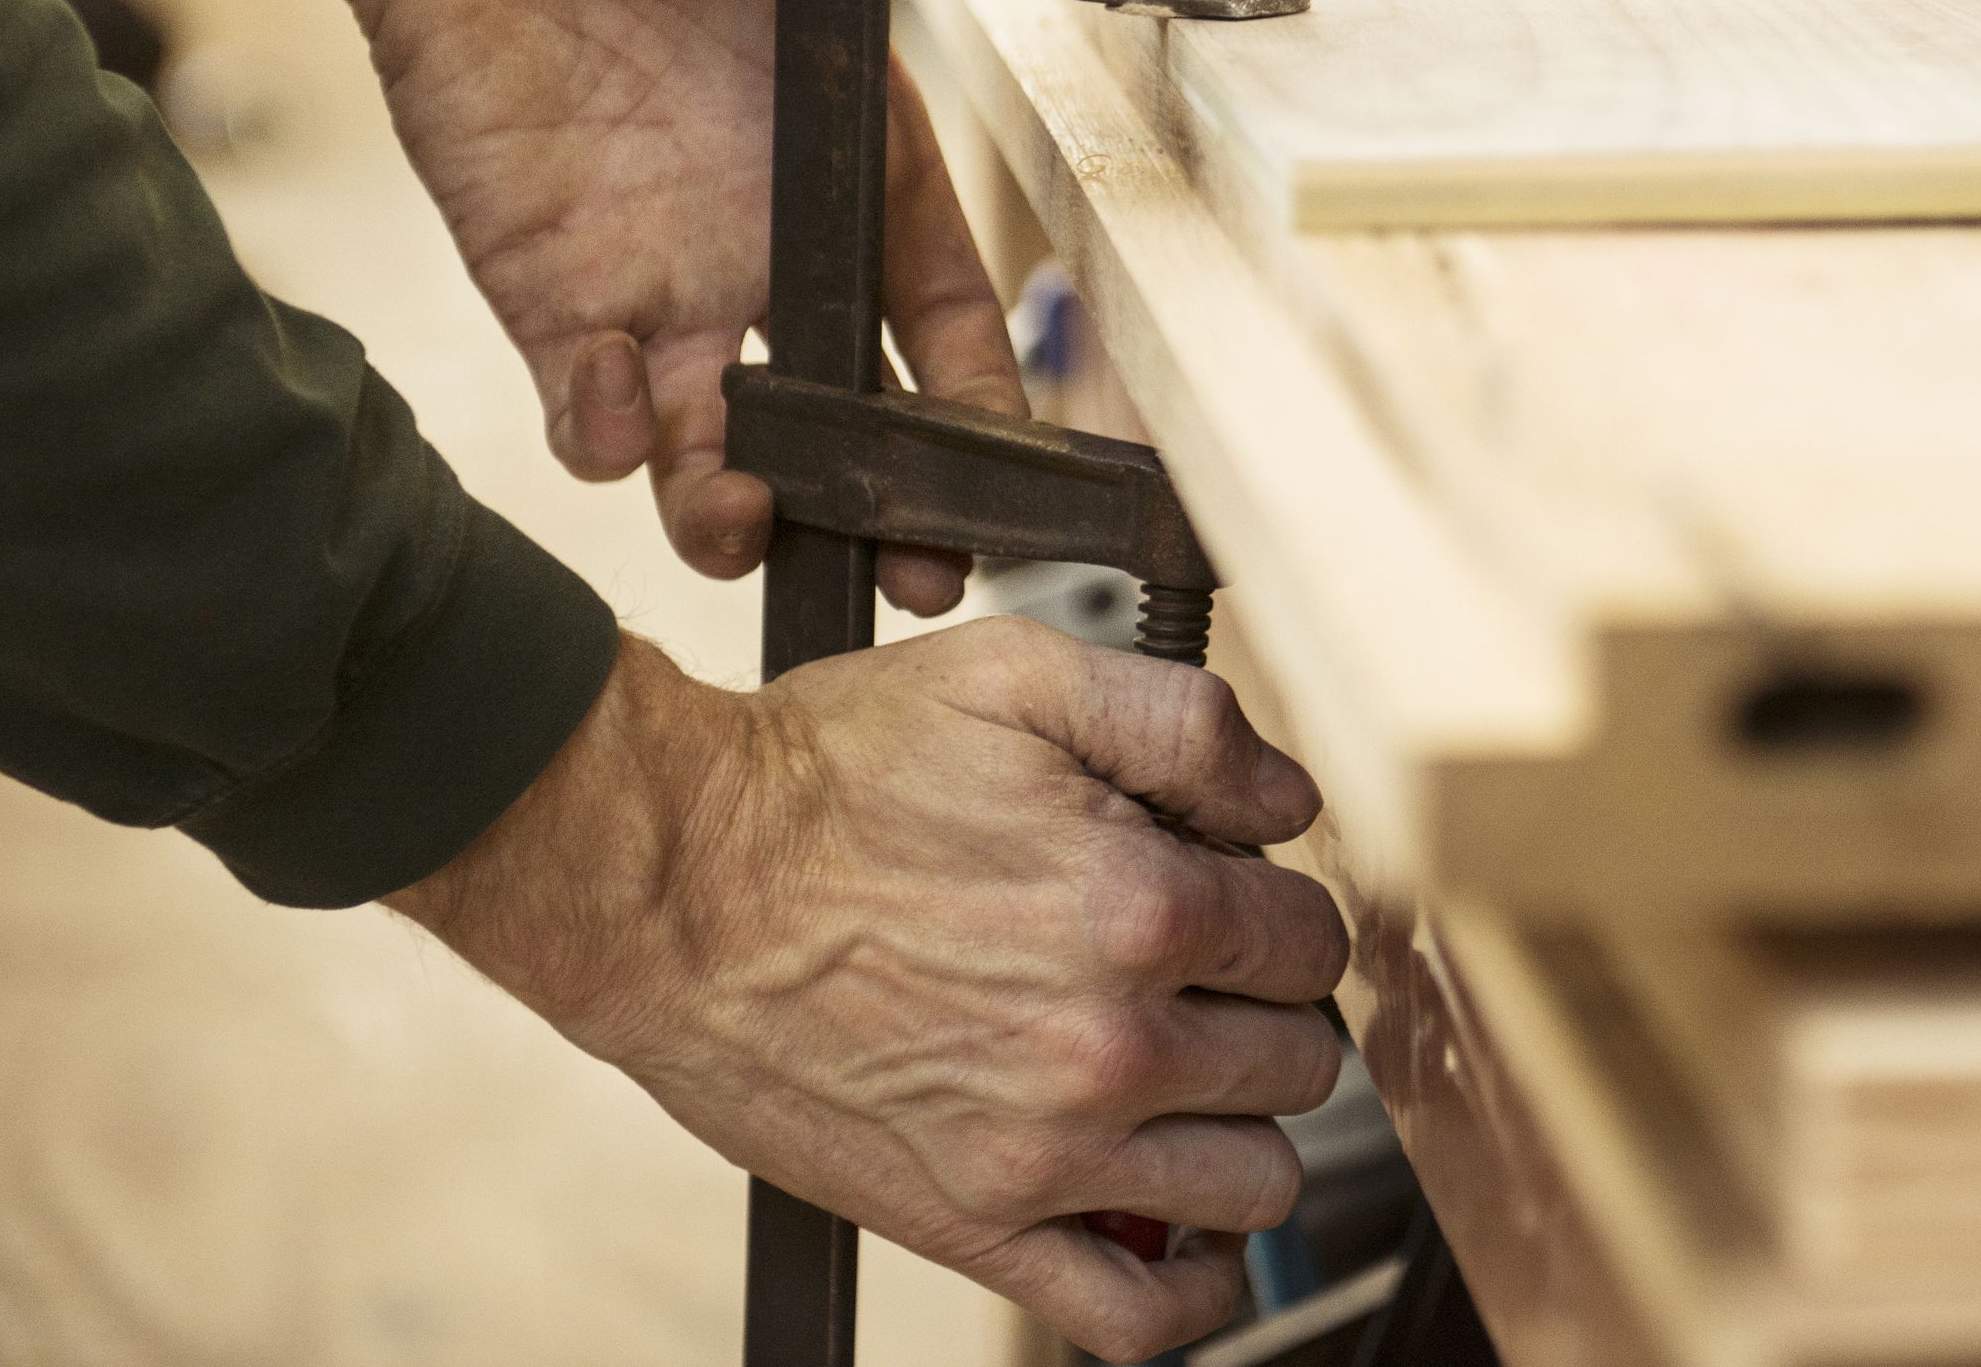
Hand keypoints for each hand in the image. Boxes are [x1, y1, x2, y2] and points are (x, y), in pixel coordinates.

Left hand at [186, 0, 1011, 610]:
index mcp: (861, 154)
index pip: (944, 302)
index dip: (983, 394)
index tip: (1019, 474)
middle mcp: (776, 243)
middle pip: (855, 416)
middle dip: (889, 507)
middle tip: (919, 576)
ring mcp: (666, 282)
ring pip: (726, 445)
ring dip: (739, 505)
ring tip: (740, 523)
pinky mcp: (552, 297)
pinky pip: (591, 412)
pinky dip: (605, 441)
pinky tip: (611, 426)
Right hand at [394, 621, 1349, 1358]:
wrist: (670, 885)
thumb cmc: (828, 779)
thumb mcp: (1019, 679)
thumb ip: (1186, 724)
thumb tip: (1288, 796)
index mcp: (1141, 906)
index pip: (1310, 940)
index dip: (1275, 908)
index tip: (1225, 899)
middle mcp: (1111, 1041)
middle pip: (1297, 1060)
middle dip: (1264, 1011)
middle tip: (1195, 980)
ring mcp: (1047, 1151)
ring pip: (1256, 1182)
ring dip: (1238, 1131)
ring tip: (1181, 1081)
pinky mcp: (974, 1225)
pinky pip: (1138, 1316)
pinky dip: (1190, 1287)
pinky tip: (1178, 1225)